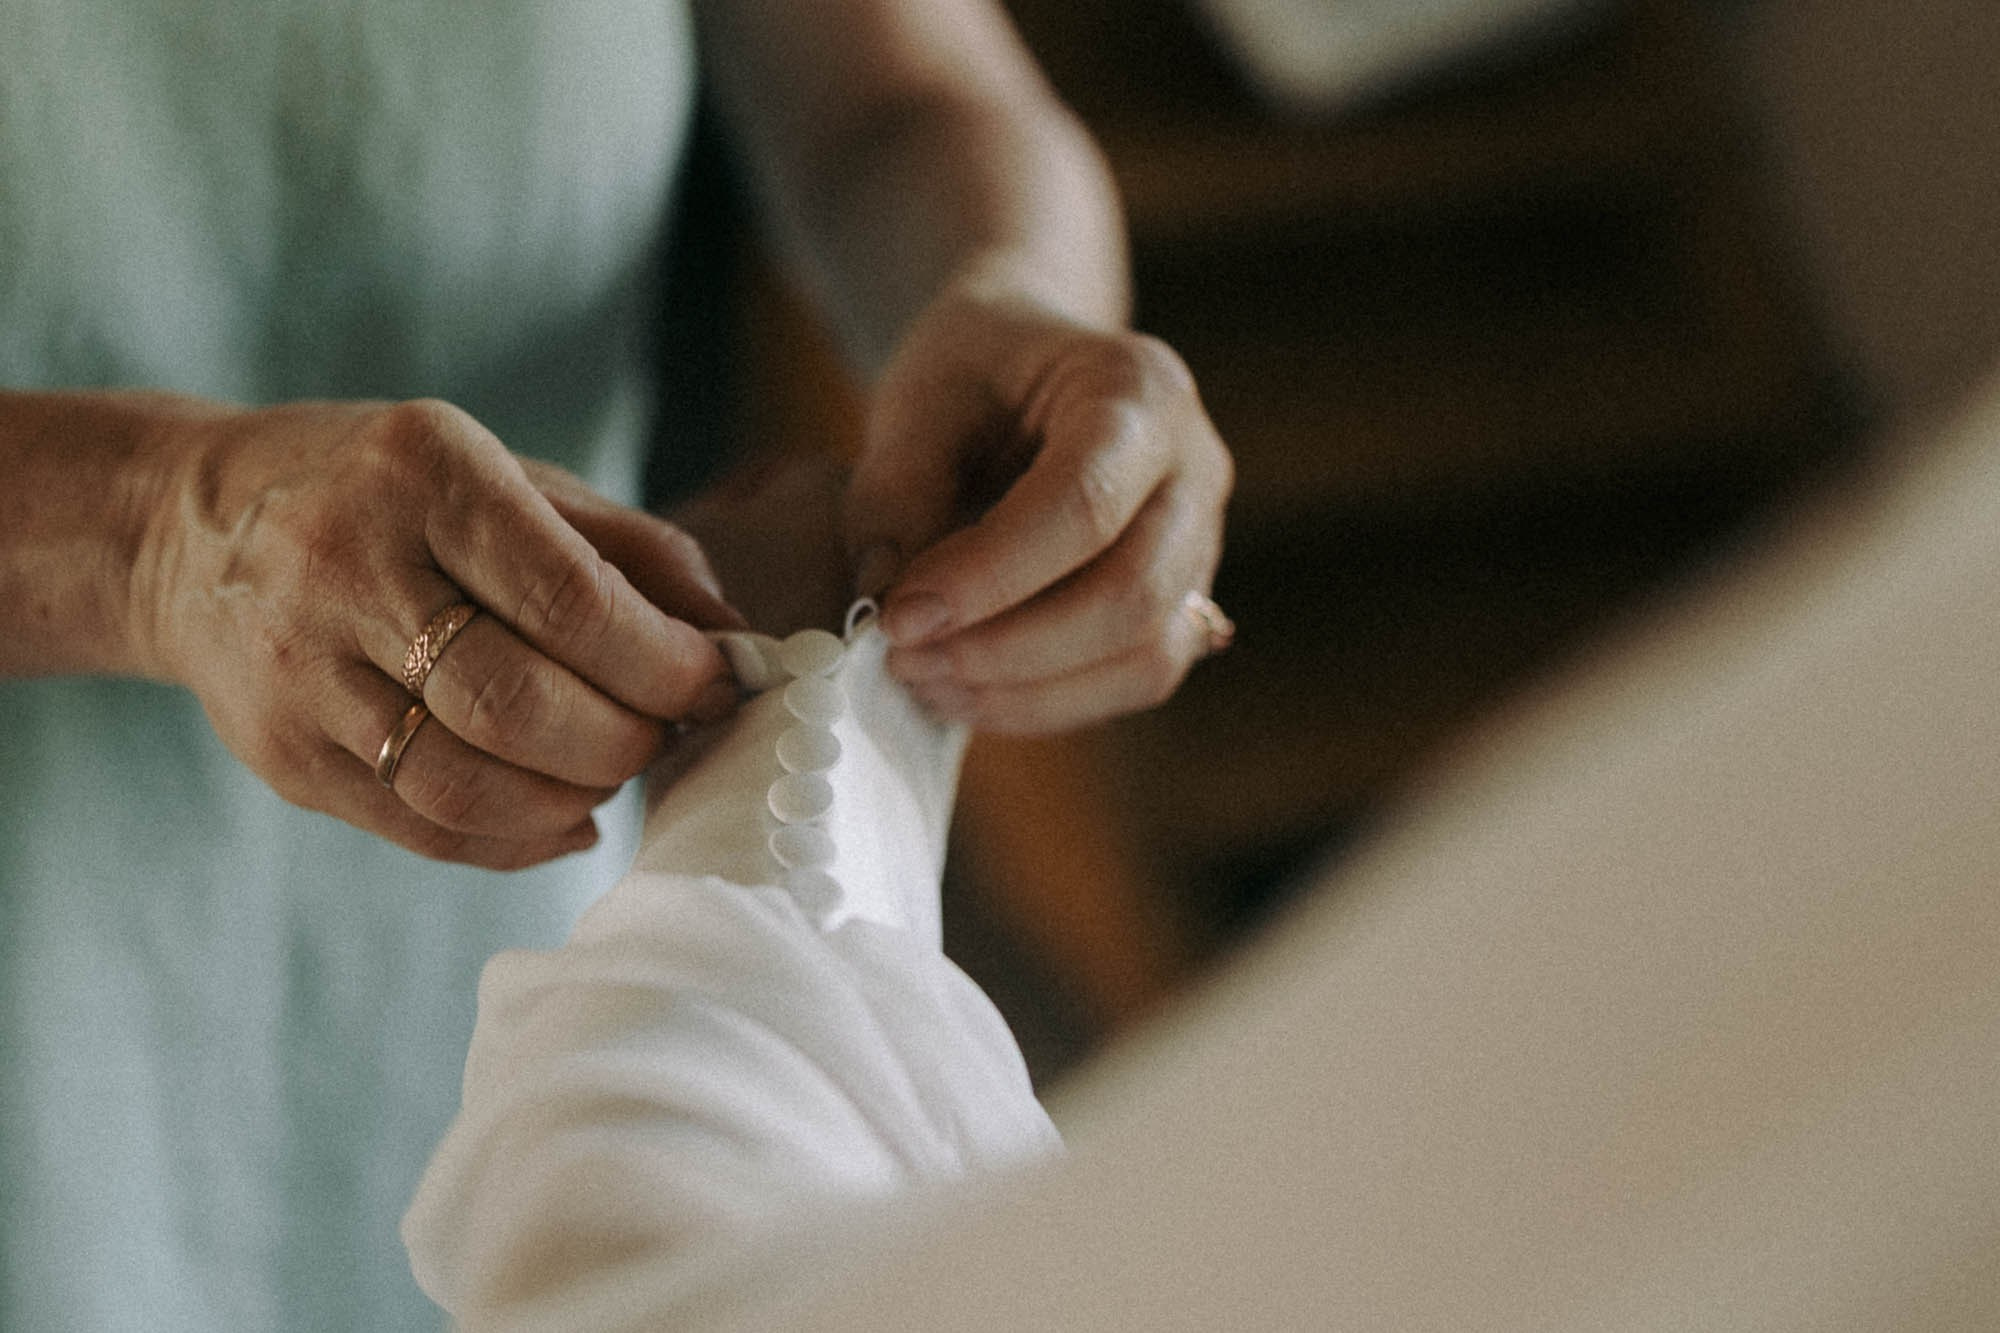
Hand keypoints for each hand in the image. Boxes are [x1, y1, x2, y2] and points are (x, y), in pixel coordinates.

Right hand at [140, 397, 741, 868]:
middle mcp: (346, 568)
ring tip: (614, 771)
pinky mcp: (283, 754)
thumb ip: (629, 550)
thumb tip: (735, 637)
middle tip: (668, 733)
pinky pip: (424, 827)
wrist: (191, 530)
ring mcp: (301, 672)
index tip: (714, 681)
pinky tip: (563, 815)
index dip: (663, 662)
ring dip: (576, 796)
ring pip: (468, 783)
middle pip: (518, 704)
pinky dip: (518, 838)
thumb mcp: (506, 475)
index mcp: (422, 474)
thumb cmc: (390, 496)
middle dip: (626, 738)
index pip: (568, 600)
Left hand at [844, 286, 1232, 732]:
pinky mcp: (1182, 604)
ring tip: (924, 680)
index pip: (1085, 503)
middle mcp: (1195, 469)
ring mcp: (1201, 544)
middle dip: (1008, 648)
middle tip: (904, 658)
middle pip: (1131, 594)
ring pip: (1145, 655)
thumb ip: (895, 489)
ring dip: (1025, 690)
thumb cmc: (976, 369)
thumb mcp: (920, 395)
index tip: (898, 617)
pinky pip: (1134, 680)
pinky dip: (1046, 704)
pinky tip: (966, 692)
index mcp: (1140, 390)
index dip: (989, 576)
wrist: (1029, 364)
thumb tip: (885, 598)